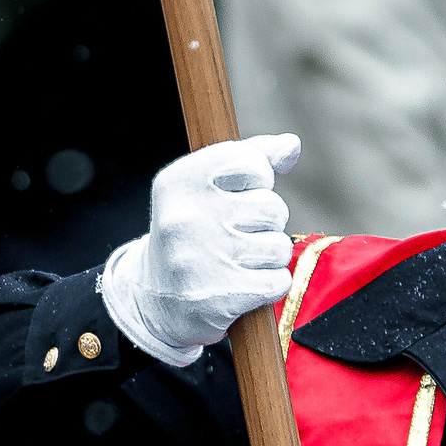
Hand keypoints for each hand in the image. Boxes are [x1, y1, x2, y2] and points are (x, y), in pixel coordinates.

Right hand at [98, 133, 301, 365]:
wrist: (154, 299)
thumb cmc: (191, 233)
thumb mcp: (204, 186)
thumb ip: (248, 158)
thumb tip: (291, 145)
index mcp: (180, 181)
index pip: (252, 164)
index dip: (258, 181)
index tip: (238, 195)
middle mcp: (186, 217)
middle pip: (272, 208)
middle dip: (265, 224)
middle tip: (234, 237)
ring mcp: (202, 259)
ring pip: (278, 247)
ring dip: (268, 258)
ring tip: (238, 262)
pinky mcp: (220, 297)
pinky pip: (277, 282)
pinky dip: (269, 286)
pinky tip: (243, 286)